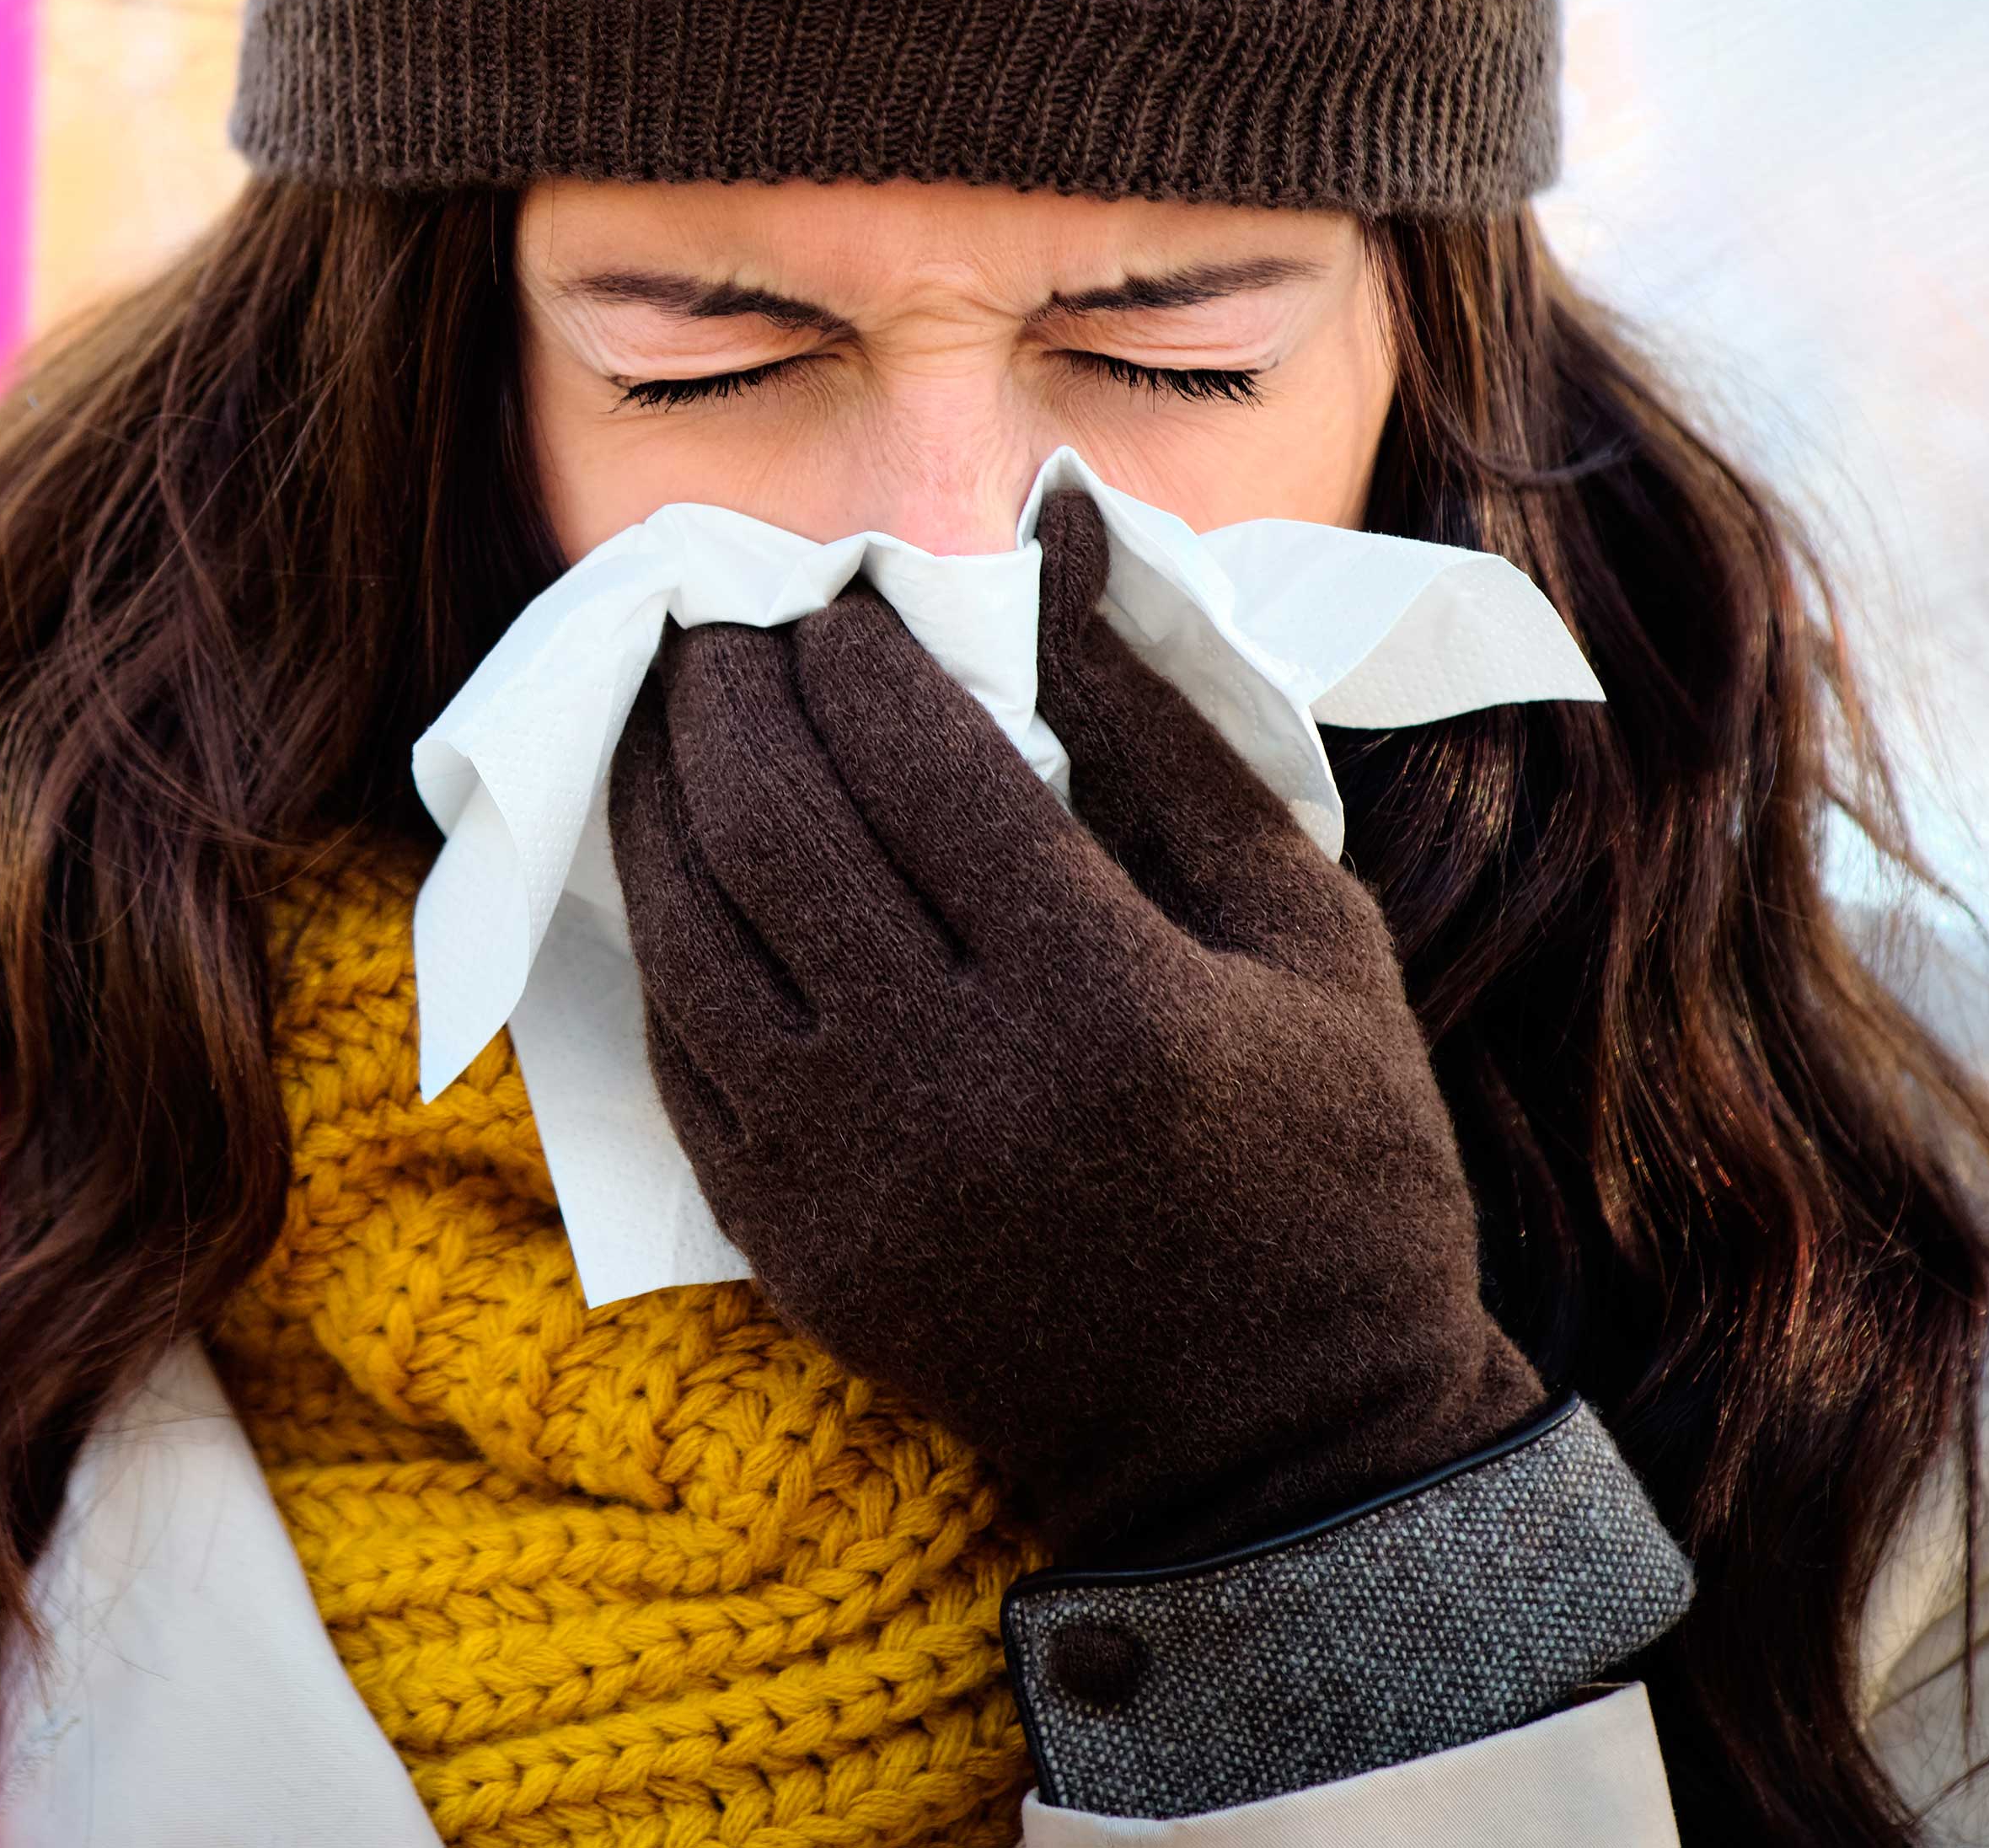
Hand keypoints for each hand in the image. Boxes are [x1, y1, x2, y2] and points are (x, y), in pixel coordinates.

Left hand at [605, 488, 1547, 1567]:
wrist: (1279, 1449)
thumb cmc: (1331, 1167)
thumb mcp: (1309, 934)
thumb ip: (1169, 731)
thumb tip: (1060, 537)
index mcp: (1100, 998)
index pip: (915, 761)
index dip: (854, 651)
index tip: (840, 592)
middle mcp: (951, 1084)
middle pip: (773, 826)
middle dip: (728, 691)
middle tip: (719, 616)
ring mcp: (850, 1175)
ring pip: (686, 932)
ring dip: (657, 793)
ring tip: (669, 706)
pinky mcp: (791, 1245)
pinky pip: (674, 1053)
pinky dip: (658, 936)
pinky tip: (670, 859)